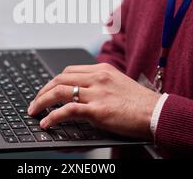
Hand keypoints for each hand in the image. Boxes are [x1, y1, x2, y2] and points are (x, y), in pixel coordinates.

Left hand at [28, 63, 160, 139]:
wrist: (157, 113)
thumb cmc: (140, 103)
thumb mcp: (119, 84)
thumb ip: (101, 85)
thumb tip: (82, 94)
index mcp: (102, 69)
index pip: (70, 71)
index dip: (54, 81)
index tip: (47, 90)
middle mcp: (98, 78)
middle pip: (60, 78)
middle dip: (43, 90)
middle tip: (35, 102)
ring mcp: (97, 93)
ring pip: (59, 91)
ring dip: (42, 101)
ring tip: (34, 111)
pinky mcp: (98, 110)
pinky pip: (68, 110)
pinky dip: (53, 116)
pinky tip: (47, 123)